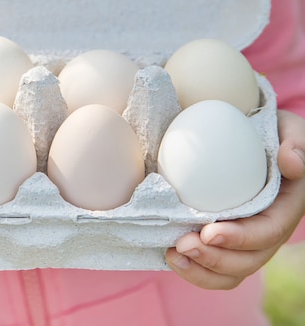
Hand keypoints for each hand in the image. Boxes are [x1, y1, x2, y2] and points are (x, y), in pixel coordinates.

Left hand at [166, 110, 304, 288]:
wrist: (248, 141)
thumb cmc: (270, 134)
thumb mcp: (288, 129)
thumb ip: (296, 141)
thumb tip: (290, 161)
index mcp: (286, 207)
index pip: (269, 231)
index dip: (241, 238)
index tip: (210, 232)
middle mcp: (269, 231)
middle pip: (249, 260)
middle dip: (215, 259)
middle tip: (182, 244)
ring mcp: (248, 242)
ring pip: (231, 272)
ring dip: (201, 270)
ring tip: (174, 255)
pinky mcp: (227, 244)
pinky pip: (215, 270)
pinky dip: (195, 271)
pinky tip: (172, 257)